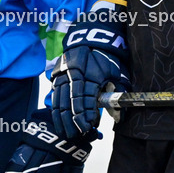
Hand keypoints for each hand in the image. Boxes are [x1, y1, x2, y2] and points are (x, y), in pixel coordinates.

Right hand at [50, 11, 130, 140]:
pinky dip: (56, 111)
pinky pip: (54, 96)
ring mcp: (63, 75)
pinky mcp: (57, 76)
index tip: (90, 125)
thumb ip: (119, 92)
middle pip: (71, 101)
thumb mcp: (117, 71)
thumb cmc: (106, 57)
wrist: (90, 38)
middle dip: (74, 120)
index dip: (88, 113)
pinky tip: (59, 122)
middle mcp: (74, 74)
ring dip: (63, 119)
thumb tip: (119, 116)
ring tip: (68, 133)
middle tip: (78, 134)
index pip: (87, 97)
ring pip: (59, 100)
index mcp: (90, 72)